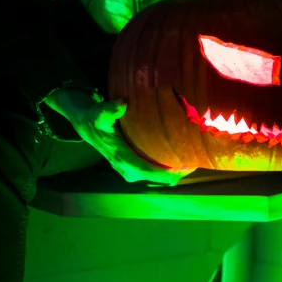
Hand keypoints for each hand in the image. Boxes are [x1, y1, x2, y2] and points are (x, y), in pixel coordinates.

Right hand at [45, 88, 195, 185]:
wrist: (87, 125)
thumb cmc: (95, 118)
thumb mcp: (100, 112)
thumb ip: (110, 109)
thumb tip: (122, 104)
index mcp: (121, 159)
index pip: (148, 170)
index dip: (166, 172)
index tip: (183, 167)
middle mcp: (127, 169)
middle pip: (156, 178)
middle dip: (175, 173)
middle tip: (194, 162)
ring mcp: (130, 169)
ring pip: (156, 177)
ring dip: (173, 172)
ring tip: (191, 162)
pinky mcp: (133, 166)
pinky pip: (154, 172)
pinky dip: (166, 169)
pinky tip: (179, 160)